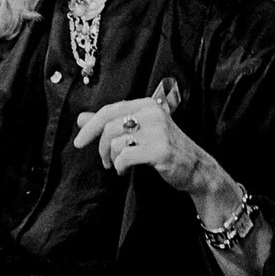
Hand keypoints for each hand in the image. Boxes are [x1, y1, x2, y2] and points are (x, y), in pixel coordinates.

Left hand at [73, 97, 207, 193]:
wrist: (196, 167)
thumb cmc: (166, 147)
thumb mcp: (140, 130)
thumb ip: (111, 123)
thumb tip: (81, 118)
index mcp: (147, 105)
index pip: (109, 110)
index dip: (90, 126)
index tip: (79, 141)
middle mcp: (153, 113)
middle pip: (109, 127)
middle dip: (100, 147)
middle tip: (104, 160)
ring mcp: (157, 131)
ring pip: (115, 142)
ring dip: (111, 159)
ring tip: (118, 165)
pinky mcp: (159, 150)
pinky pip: (125, 157)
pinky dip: (120, 167)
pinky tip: (125, 170)